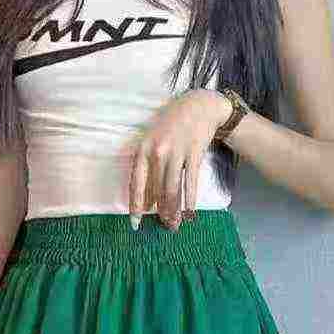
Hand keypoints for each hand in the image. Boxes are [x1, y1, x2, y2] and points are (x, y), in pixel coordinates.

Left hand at [128, 88, 232, 230]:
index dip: (135, 205)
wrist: (198, 105)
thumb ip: (148, 169)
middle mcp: (157, 152)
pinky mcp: (193, 153)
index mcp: (143, 150)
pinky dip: (190, 199)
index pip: (136, 183)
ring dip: (173, 210)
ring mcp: (176, 152)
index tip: (135, 222)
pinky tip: (190, 213)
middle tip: (164, 227)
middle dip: (160, 212)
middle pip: (156, 190)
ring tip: (175, 224)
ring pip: (172, 189)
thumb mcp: (152, 142)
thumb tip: (146, 201)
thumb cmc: (171, 126)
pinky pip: (190, 182)